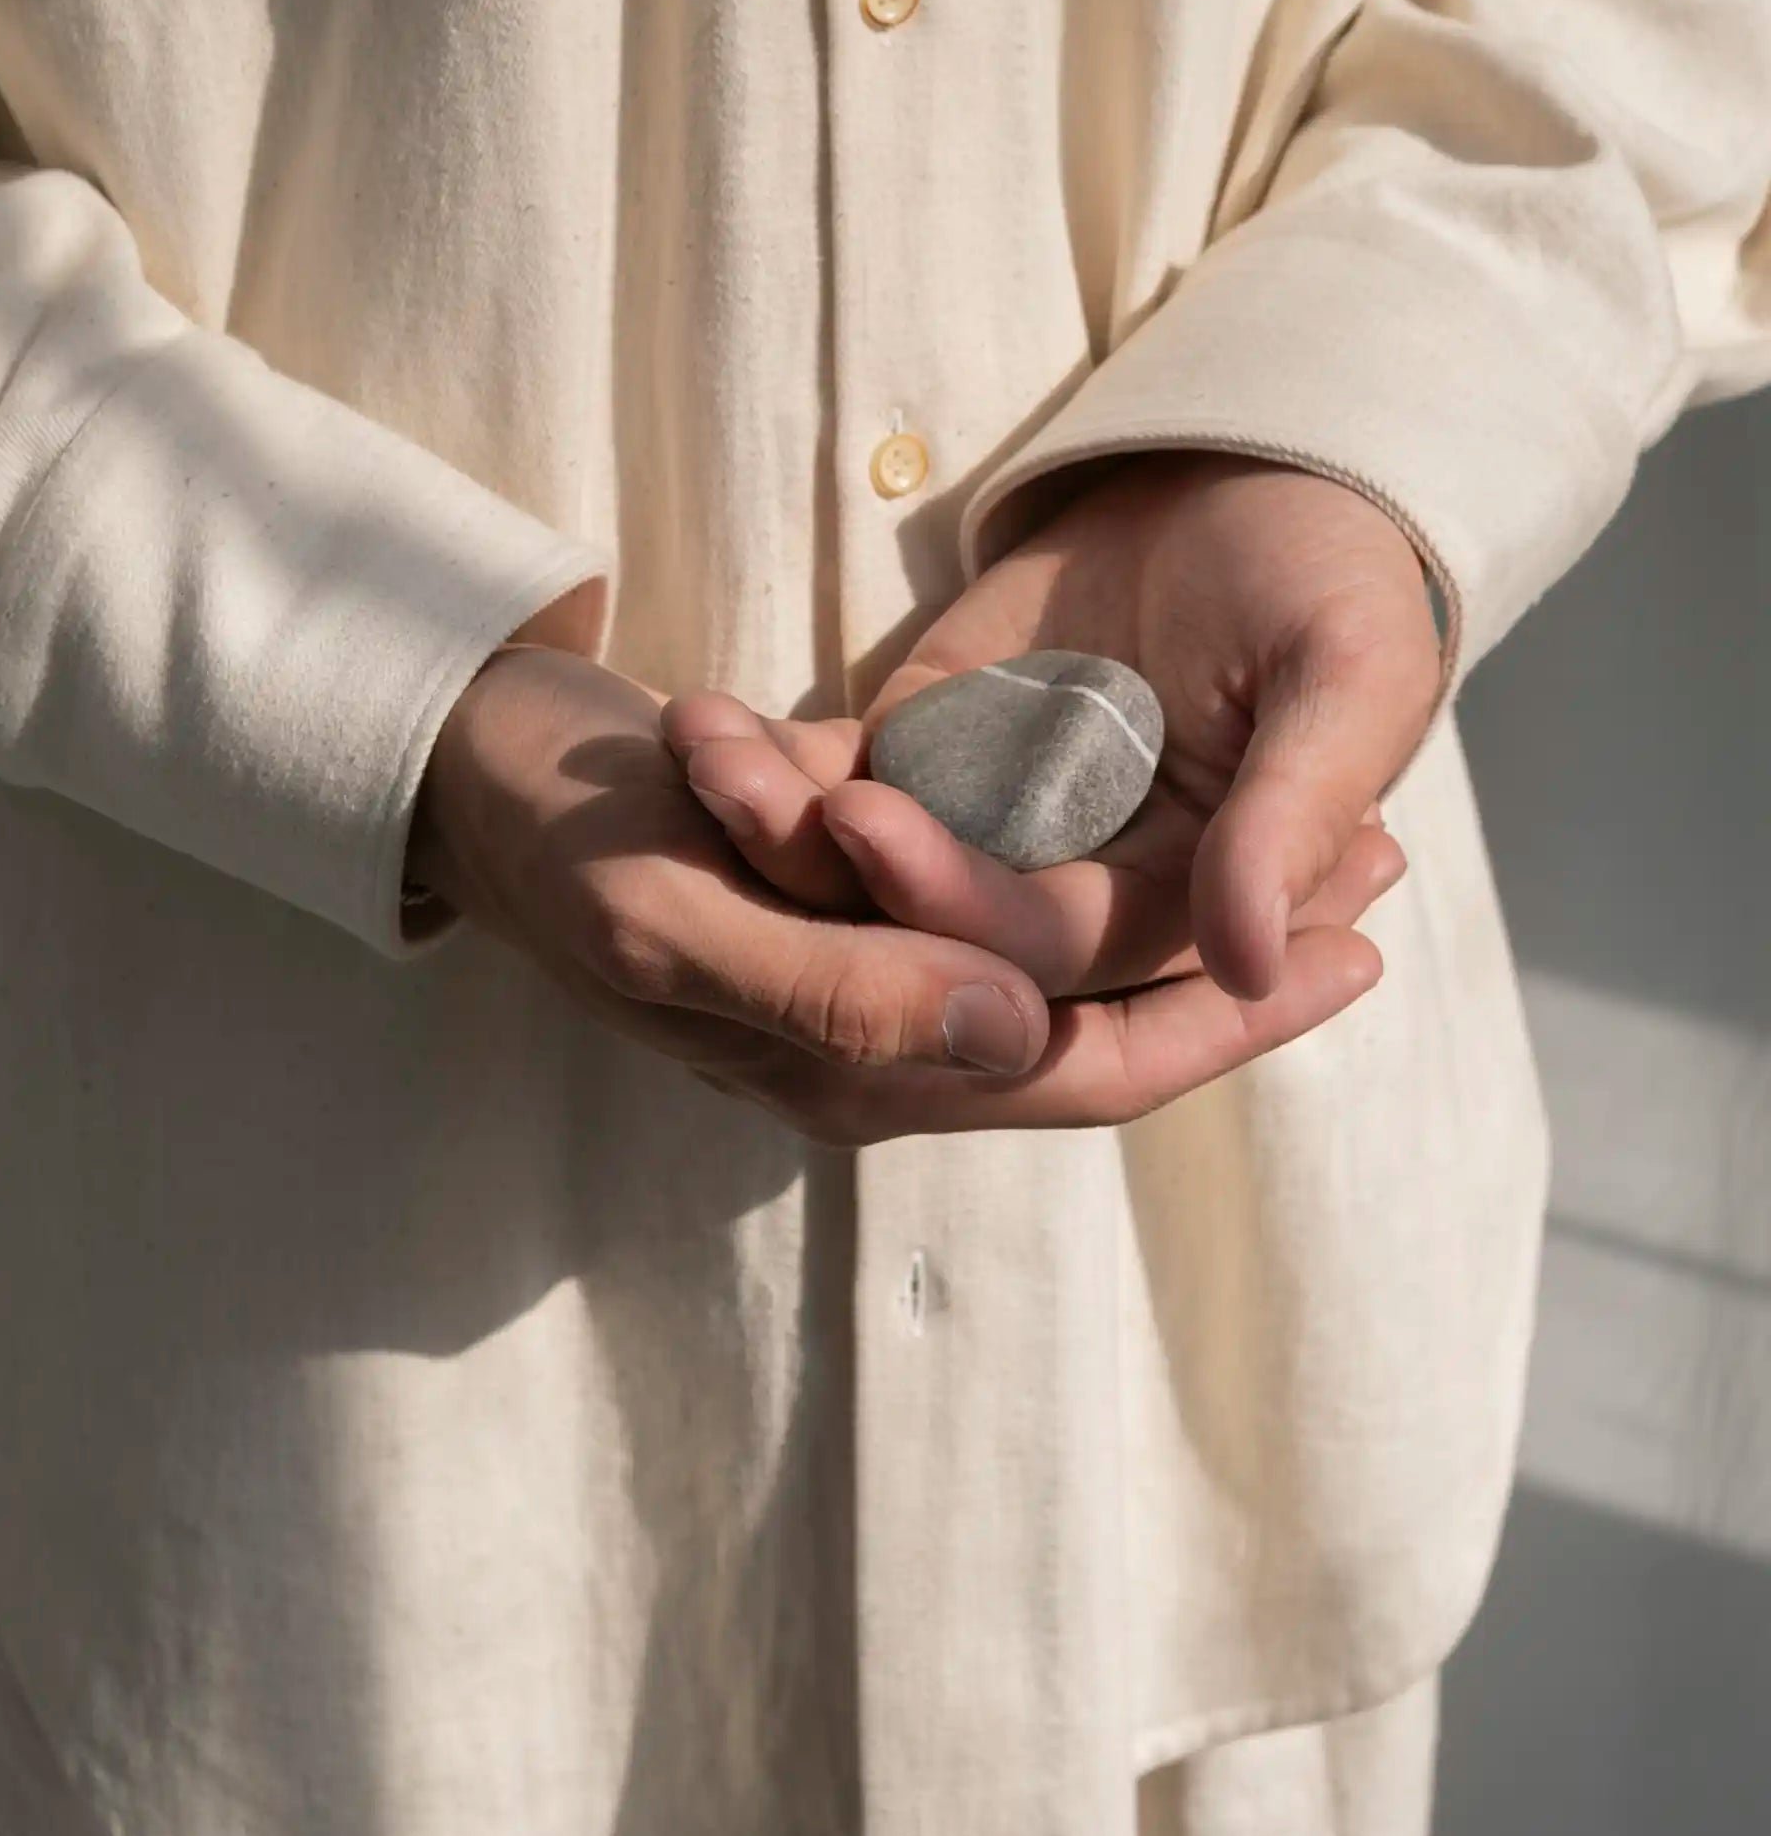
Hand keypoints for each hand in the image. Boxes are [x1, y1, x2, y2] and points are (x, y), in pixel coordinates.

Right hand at [407, 621, 1382, 1141]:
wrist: (457, 762)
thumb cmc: (549, 836)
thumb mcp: (672, 914)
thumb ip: (842, 993)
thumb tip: (1022, 1041)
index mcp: (846, 1068)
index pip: (1082, 1073)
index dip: (1225, 1021)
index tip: (1355, 948)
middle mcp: (875, 1040)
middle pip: (1100, 1024)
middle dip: (1239, 962)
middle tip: (1377, 867)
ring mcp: (862, 969)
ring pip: (1064, 956)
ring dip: (1185, 898)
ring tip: (1312, 821)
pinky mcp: (844, 896)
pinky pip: (999, 888)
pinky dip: (1091, 845)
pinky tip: (1169, 788)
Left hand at [663, 450, 1440, 1018]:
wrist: (1261, 471)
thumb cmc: (1334, 576)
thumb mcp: (1348, 679)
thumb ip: (1295, 816)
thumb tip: (1246, 961)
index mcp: (1187, 906)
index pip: (1059, 950)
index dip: (965, 908)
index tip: (870, 826)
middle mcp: (1077, 891)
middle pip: (939, 925)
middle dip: (841, 866)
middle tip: (742, 779)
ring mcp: (989, 826)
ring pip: (868, 872)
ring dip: (777, 823)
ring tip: (705, 748)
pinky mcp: (924, 755)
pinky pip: (833, 783)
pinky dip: (767, 766)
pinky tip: (700, 723)